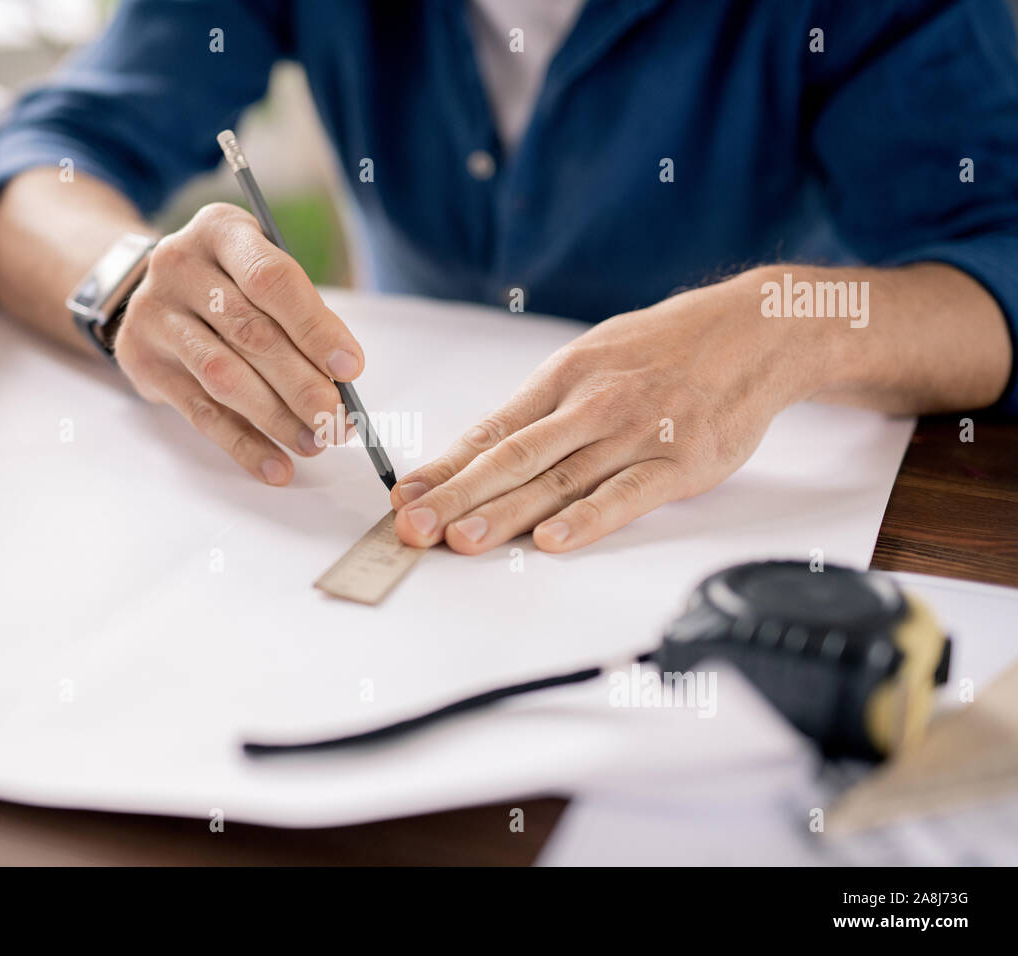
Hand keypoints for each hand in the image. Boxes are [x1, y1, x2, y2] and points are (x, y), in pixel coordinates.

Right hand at [113, 202, 361, 483]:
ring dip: (275, 417)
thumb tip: (340, 379)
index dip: (314, 327)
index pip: (272, 280)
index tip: (351, 368)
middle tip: (337, 419)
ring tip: (314, 442)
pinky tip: (275, 465)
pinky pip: (199, 412)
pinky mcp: (143, 361)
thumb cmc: (227, 280)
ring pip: (223, 376)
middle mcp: (178, 265)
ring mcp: (155, 313)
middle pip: (250, 333)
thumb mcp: (258, 270)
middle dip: (301, 383)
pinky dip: (242, 444)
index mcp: (220, 231)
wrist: (147, 287)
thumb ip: (296, 314)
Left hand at [390, 272, 823, 552]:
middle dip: (456, 495)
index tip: (404, 496)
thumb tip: (488, 449)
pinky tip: (552, 540)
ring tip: (460, 541)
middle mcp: (590, 405)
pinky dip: (588, 518)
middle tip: (412, 527)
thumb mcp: (595, 358)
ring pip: (558, 480)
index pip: (491, 431)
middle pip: (512, 458)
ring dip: (505, 514)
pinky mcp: (679, 460)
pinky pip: (627, 495)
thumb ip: (547, 406)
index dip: (445, 466)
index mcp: (563, 379)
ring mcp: (634, 433)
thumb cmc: (666, 348)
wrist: (756, 329)